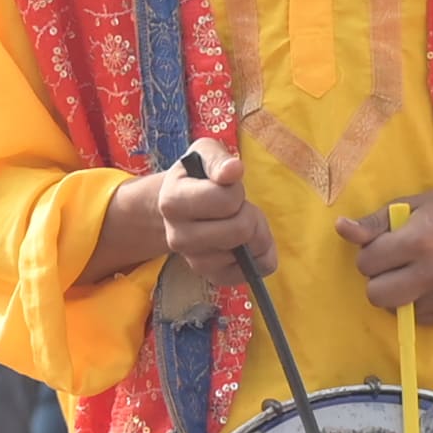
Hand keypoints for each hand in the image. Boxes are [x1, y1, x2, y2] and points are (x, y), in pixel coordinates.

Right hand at [87, 146, 273, 289]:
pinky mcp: (214, 278)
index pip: (226, 200)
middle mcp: (178, 238)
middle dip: (250, 214)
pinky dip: (260, 256)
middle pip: (240, 230)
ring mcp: (195, 262)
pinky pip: (255, 271)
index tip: (226, 187)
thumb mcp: (203, 155)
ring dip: (256, 234)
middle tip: (239, 207)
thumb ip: (218, 159)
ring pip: (250, 253)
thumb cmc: (196, 177)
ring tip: (239, 221)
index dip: (236, 191)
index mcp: (172, 202)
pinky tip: (247, 242)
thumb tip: (233, 170)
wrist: (181, 208)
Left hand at [337, 184, 432, 322]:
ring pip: (396, 310)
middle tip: (395, 264)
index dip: (370, 254)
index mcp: (418, 241)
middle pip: (376, 295)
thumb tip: (340, 228)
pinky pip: (419, 319)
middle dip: (378, 279)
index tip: (386, 245)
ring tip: (417, 272)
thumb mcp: (411, 206)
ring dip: (399, 293)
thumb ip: (374, 222)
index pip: (366, 263)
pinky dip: (419, 303)